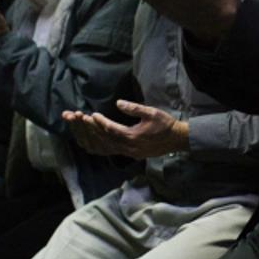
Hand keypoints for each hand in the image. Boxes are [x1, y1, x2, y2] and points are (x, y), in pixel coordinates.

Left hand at [61, 100, 188, 159]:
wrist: (177, 140)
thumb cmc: (165, 124)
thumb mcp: (151, 112)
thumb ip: (134, 108)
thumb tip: (118, 103)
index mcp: (133, 136)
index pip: (111, 130)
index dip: (100, 122)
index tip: (92, 114)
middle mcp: (129, 147)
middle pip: (105, 139)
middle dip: (92, 129)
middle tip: (81, 119)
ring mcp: (130, 153)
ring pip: (107, 147)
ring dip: (95, 138)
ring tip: (85, 128)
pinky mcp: (131, 155)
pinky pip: (112, 151)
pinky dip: (102, 146)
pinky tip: (95, 140)